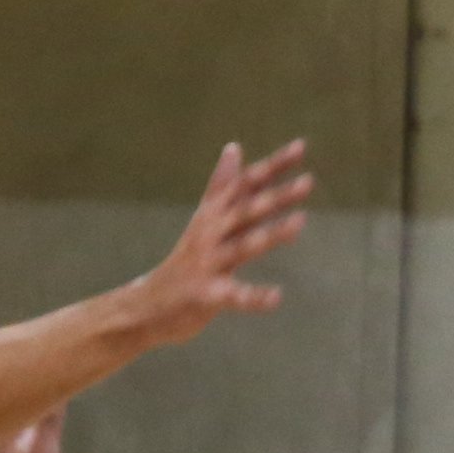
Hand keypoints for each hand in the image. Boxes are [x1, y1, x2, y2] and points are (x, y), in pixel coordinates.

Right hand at [132, 140, 313, 342]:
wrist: (145, 306)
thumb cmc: (185, 261)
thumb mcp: (204, 219)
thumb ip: (223, 187)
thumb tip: (234, 147)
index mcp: (213, 215)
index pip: (246, 183)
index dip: (273, 166)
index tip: (301, 146)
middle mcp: (210, 234)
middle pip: (246, 210)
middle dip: (276, 196)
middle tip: (308, 181)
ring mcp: (207, 264)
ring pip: (243, 246)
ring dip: (271, 234)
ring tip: (300, 222)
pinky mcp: (206, 295)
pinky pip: (234, 296)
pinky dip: (254, 296)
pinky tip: (276, 297)